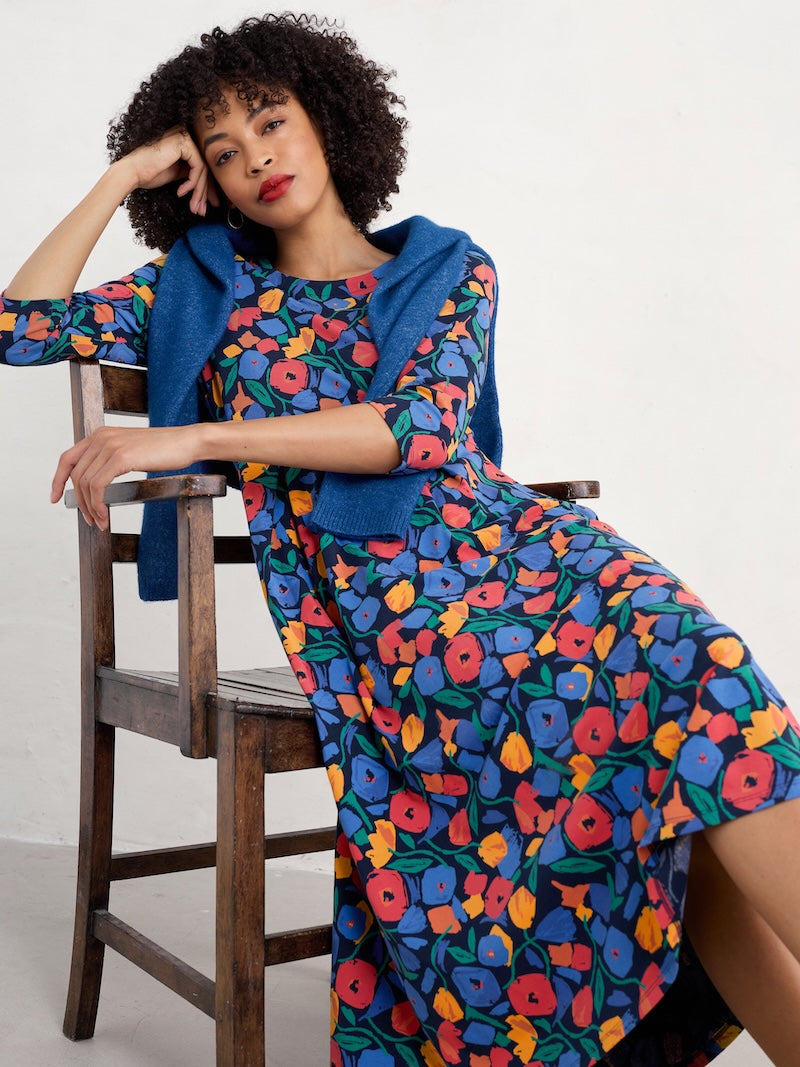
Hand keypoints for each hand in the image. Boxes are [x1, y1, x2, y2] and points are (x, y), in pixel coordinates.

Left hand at [51, 424, 201, 529]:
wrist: (187, 442)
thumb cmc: (165, 449)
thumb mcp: (131, 451)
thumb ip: (111, 459)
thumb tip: (97, 483)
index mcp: (101, 434)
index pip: (68, 458)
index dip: (58, 480)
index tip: (56, 498)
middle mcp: (101, 437)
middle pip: (76, 475)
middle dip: (80, 502)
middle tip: (90, 519)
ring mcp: (109, 445)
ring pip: (86, 483)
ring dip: (91, 507)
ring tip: (101, 521)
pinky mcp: (120, 457)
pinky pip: (98, 486)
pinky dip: (98, 504)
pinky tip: (105, 514)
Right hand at [118, 128, 219, 216]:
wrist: (132, 172)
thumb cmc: (148, 173)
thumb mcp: (176, 173)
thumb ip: (190, 174)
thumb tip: (207, 187)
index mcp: (183, 142)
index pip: (201, 166)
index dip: (206, 188)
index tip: (205, 206)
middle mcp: (185, 135)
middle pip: (204, 168)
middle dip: (204, 193)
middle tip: (202, 211)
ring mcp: (184, 136)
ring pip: (203, 169)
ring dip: (199, 192)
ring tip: (193, 207)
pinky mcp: (184, 142)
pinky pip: (198, 167)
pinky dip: (192, 183)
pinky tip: (181, 191)